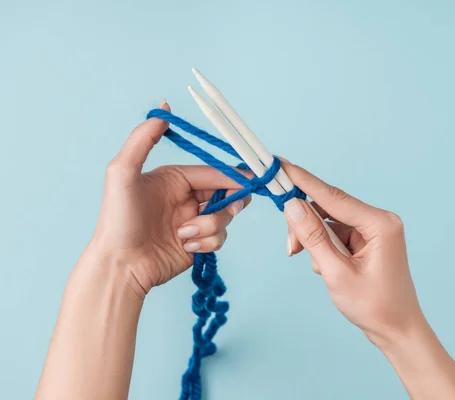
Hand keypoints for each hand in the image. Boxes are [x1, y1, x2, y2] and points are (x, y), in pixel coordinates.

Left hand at [89, 100, 250, 298]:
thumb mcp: (123, 172)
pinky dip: (206, 242)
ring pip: (225, 218)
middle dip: (229, 202)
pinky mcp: (197, 243)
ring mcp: (193, 222)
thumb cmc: (118, 219)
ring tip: (185, 233)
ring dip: (210, 227)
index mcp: (174, 179)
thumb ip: (143, 138)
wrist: (120, 265)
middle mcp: (186, 199)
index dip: (232, 176)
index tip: (250, 180)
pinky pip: (219, 238)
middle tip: (232, 207)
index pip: (211, 173)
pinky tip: (185, 246)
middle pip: (224, 194)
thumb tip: (163, 108)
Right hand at [282, 160, 421, 345]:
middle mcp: (378, 221)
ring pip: (328, 224)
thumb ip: (313, 238)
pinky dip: (324, 250)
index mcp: (380, 224)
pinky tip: (328, 269)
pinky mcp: (366, 241)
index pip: (333, 196)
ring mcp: (372, 231)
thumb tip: (292, 206)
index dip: (303, 181)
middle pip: (328, 209)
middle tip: (290, 248)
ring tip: (320, 269)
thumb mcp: (337, 273)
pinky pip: (335, 235)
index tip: (281, 165)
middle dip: (306, 226)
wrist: (397, 331)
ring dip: (315, 243)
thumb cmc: (375, 306)